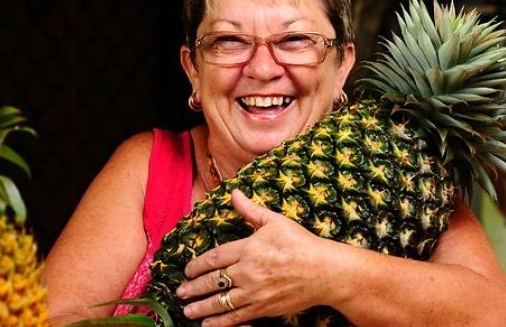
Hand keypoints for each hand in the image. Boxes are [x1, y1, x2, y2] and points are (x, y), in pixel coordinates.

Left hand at [175, 189, 339, 326]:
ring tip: (187, 310)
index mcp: (248, 248)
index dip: (197, 265)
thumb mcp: (275, 221)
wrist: (325, 272)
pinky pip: (237, 317)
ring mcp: (255, 292)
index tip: (187, 270)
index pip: (215, 257)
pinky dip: (221, 322)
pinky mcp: (264, 308)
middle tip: (180, 292)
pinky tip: (208, 324)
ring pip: (221, 302)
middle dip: (194, 288)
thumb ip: (250, 210)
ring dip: (201, 307)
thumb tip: (234, 193)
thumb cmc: (301, 244)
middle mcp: (248, 272)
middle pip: (213, 281)